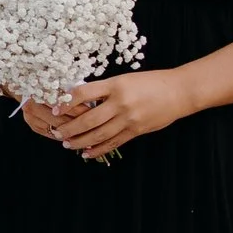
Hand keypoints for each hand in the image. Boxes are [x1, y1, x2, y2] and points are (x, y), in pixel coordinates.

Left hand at [23, 69, 191, 160]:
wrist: (178, 91)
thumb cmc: (150, 82)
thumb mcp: (125, 79)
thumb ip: (105, 90)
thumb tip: (81, 100)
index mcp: (116, 85)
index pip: (84, 93)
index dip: (66, 102)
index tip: (54, 108)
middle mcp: (121, 103)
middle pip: (88, 119)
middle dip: (69, 128)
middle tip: (56, 132)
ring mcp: (129, 119)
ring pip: (98, 134)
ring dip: (80, 141)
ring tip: (67, 144)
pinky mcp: (136, 131)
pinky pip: (113, 143)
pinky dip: (98, 150)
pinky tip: (87, 153)